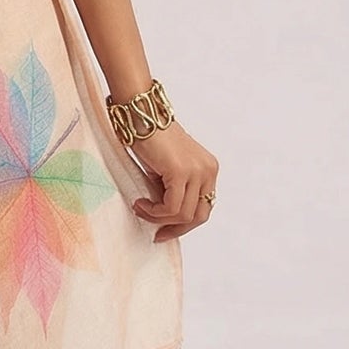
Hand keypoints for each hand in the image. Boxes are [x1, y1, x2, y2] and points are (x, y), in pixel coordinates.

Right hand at [125, 122, 218, 241]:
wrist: (140, 115)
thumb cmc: (148, 139)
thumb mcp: (167, 170)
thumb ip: (174, 190)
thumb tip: (167, 219)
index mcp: (209, 169)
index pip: (204, 207)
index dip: (185, 224)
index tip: (164, 231)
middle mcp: (208, 170)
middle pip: (199, 216)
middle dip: (176, 228)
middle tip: (156, 233)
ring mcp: (197, 171)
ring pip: (184, 214)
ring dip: (158, 218)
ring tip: (140, 208)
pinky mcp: (181, 172)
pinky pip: (171, 207)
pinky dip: (154, 212)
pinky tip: (140, 203)